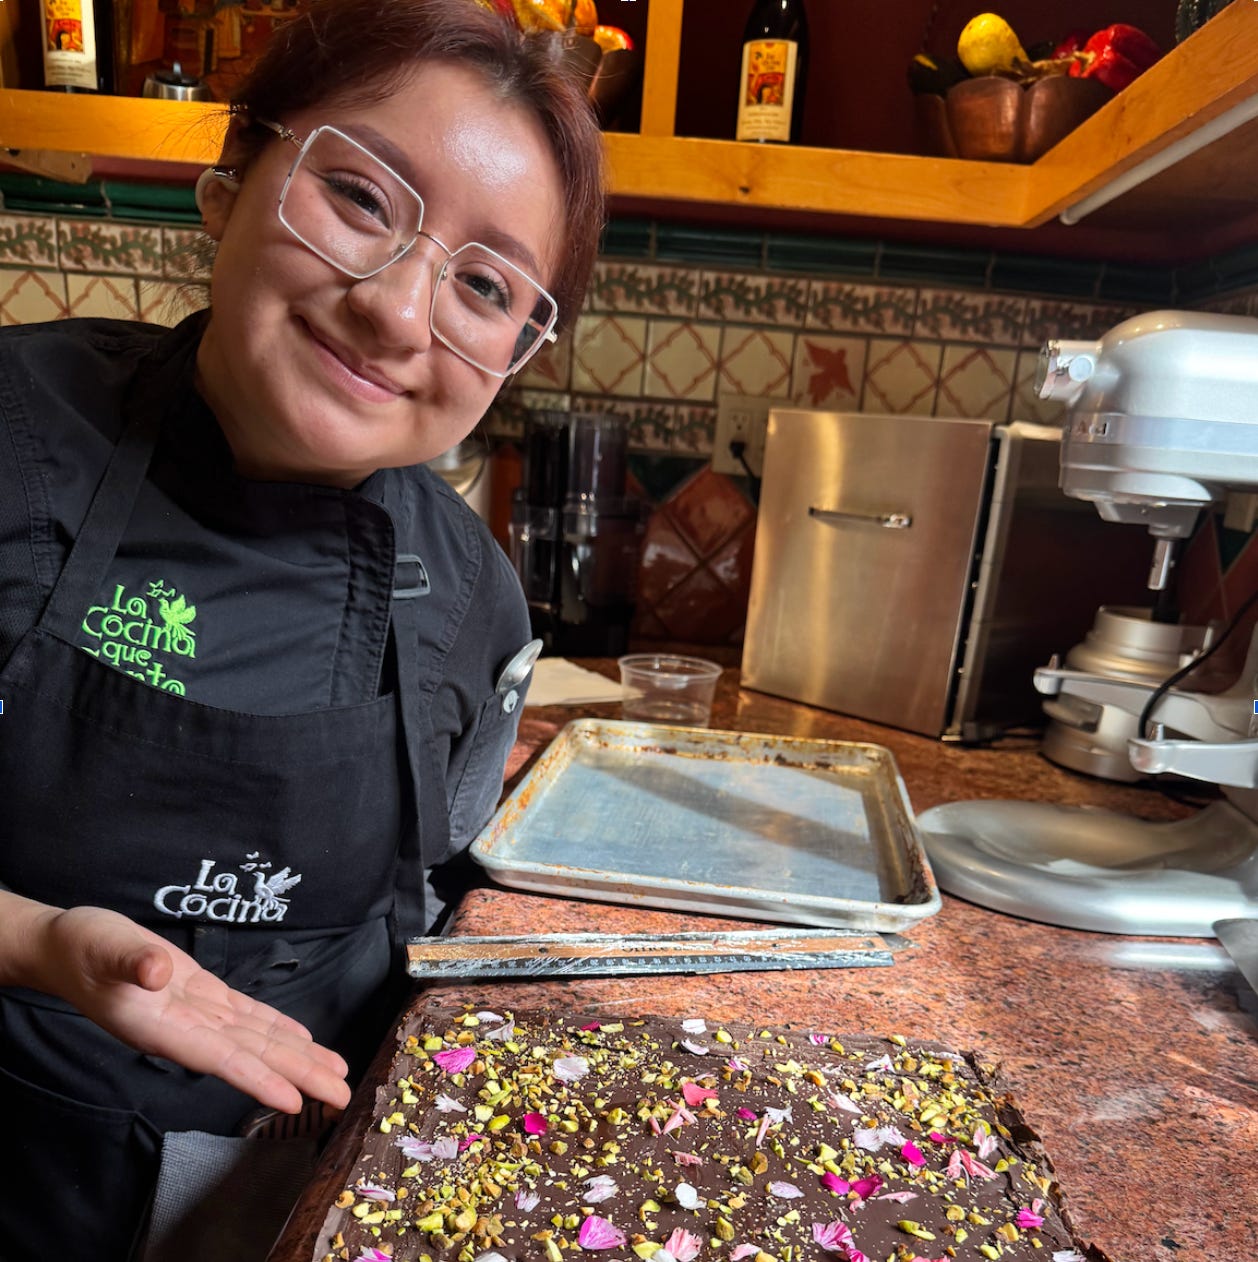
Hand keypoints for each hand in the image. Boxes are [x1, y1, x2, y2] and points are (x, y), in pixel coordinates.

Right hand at [34, 905, 351, 1113]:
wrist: (69, 947)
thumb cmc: (83, 950)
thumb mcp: (105, 949)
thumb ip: (132, 963)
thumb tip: (157, 971)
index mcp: (163, 1027)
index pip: (221, 1060)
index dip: (259, 1079)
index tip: (296, 1101)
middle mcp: (186, 1029)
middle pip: (252, 1056)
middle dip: (299, 1076)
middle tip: (342, 1097)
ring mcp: (197, 1014)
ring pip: (256, 1040)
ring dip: (297, 1057)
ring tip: (335, 1074)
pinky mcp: (202, 994)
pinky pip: (246, 1016)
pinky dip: (276, 1028)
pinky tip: (302, 1039)